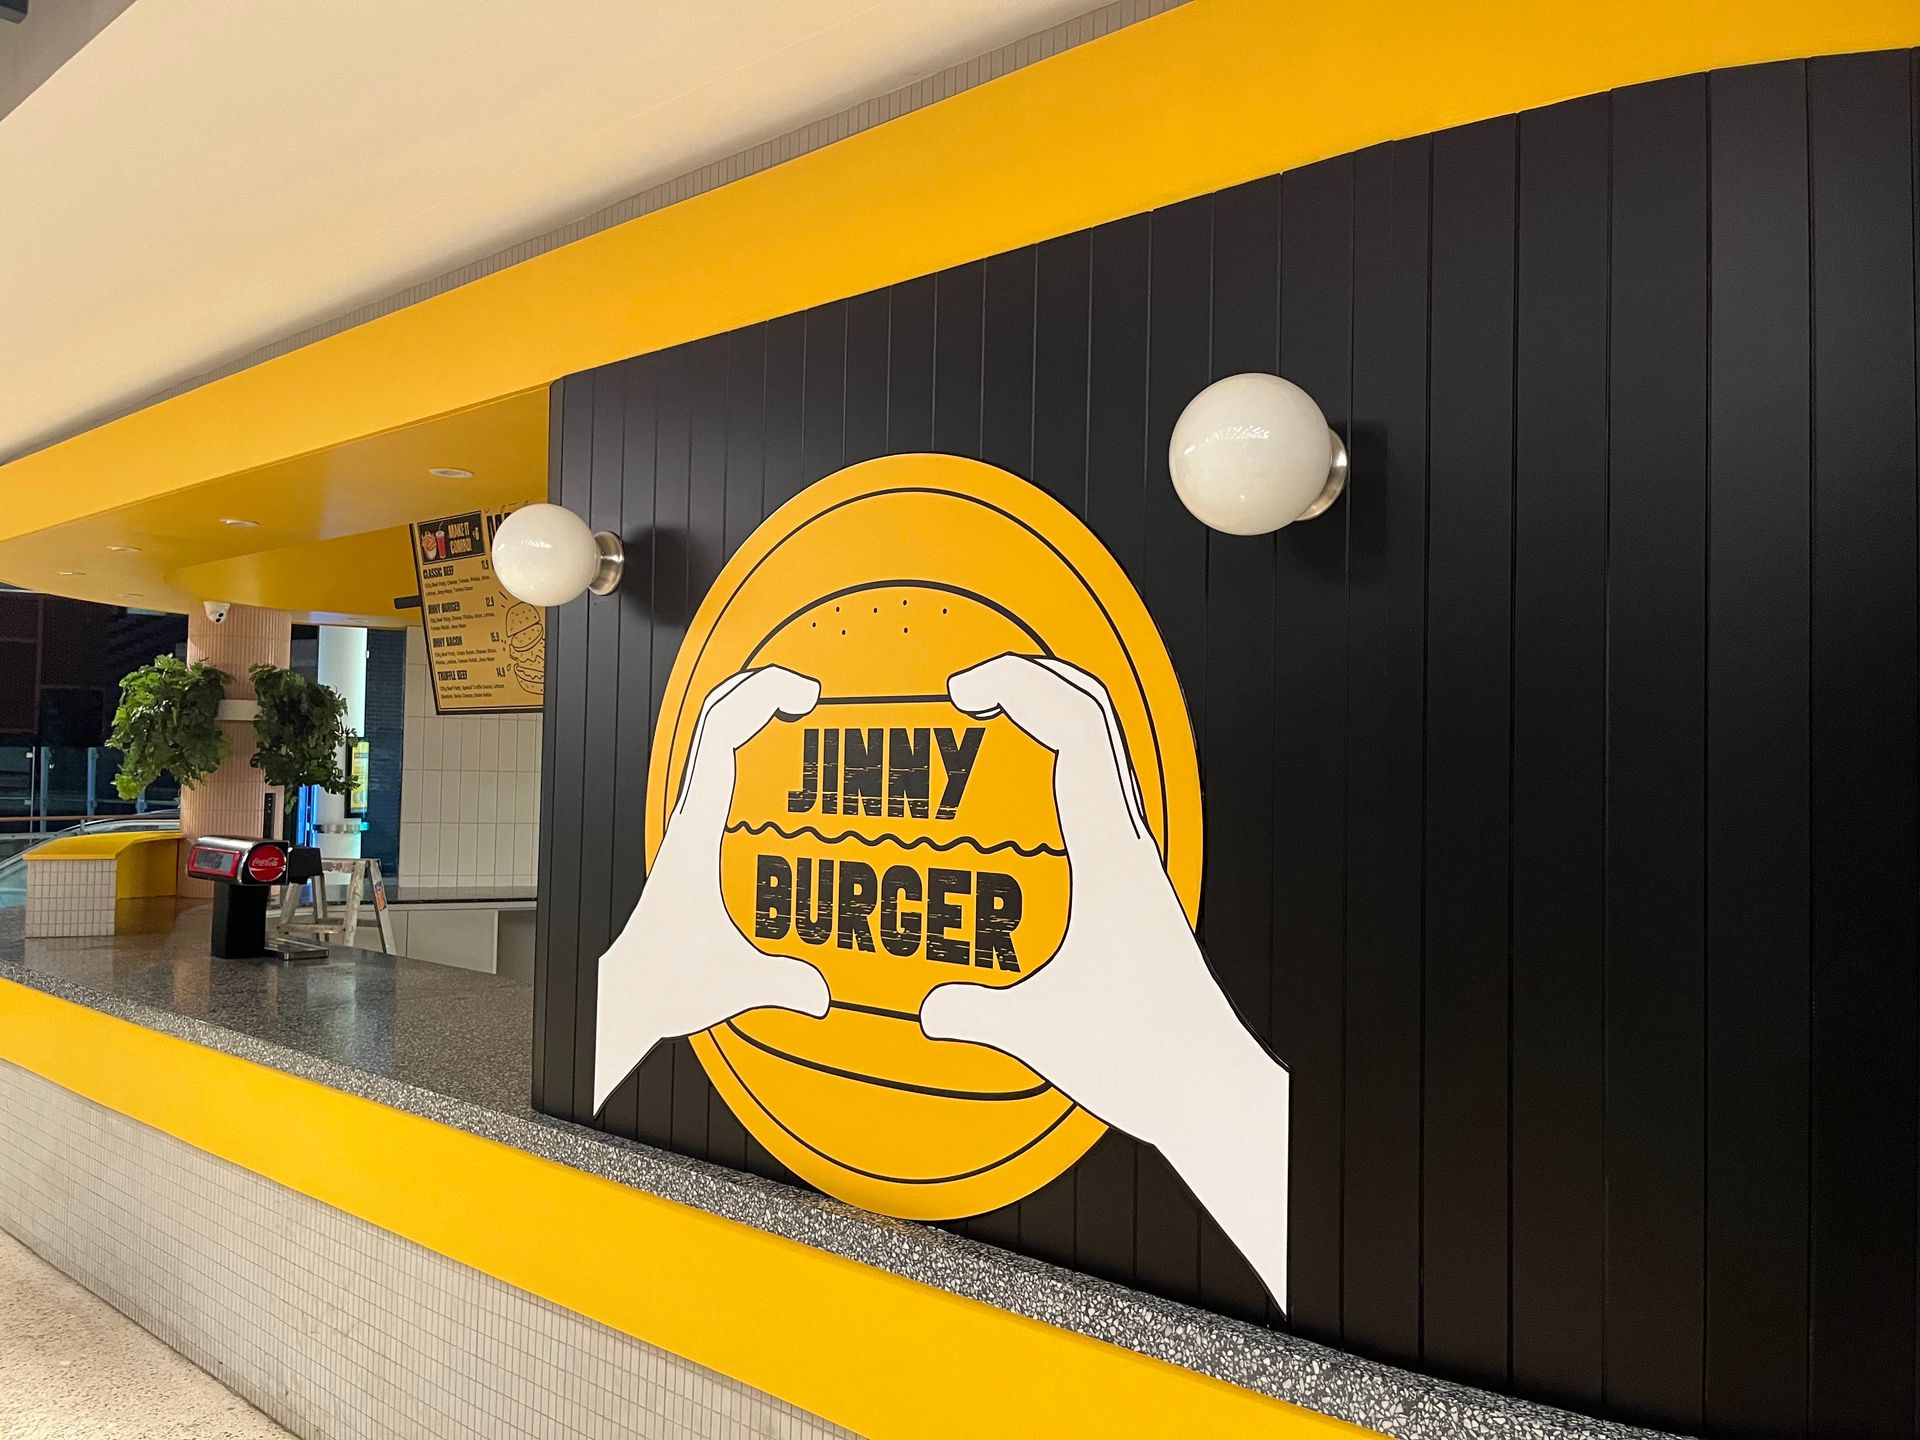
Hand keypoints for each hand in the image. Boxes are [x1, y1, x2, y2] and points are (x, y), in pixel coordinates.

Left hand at [592, 666, 830, 1113]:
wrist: (627, 992)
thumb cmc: (667, 979)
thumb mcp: (733, 982)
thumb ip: (781, 983)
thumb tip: (822, 992)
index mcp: (696, 832)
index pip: (722, 741)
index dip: (759, 701)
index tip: (802, 693)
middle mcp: (689, 817)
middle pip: (714, 721)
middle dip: (759, 689)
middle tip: (809, 688)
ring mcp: (689, 822)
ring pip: (711, 739)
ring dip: (748, 709)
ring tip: (796, 705)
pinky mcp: (695, 835)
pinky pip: (718, 768)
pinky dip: (743, 742)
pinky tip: (776, 756)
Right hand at [919, 654, 1291, 1312]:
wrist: (1211, 1083)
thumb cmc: (1144, 1054)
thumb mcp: (1042, 1033)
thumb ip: (978, 1013)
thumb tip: (925, 1009)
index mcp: (1110, 856)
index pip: (1075, 734)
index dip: (1021, 688)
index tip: (962, 688)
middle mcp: (1130, 841)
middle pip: (1096, 715)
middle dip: (1033, 677)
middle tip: (967, 684)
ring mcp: (1136, 854)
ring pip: (1104, 746)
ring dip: (1052, 707)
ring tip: (991, 707)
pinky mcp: (1133, 876)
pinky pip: (1099, 786)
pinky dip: (1062, 754)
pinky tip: (1026, 781)